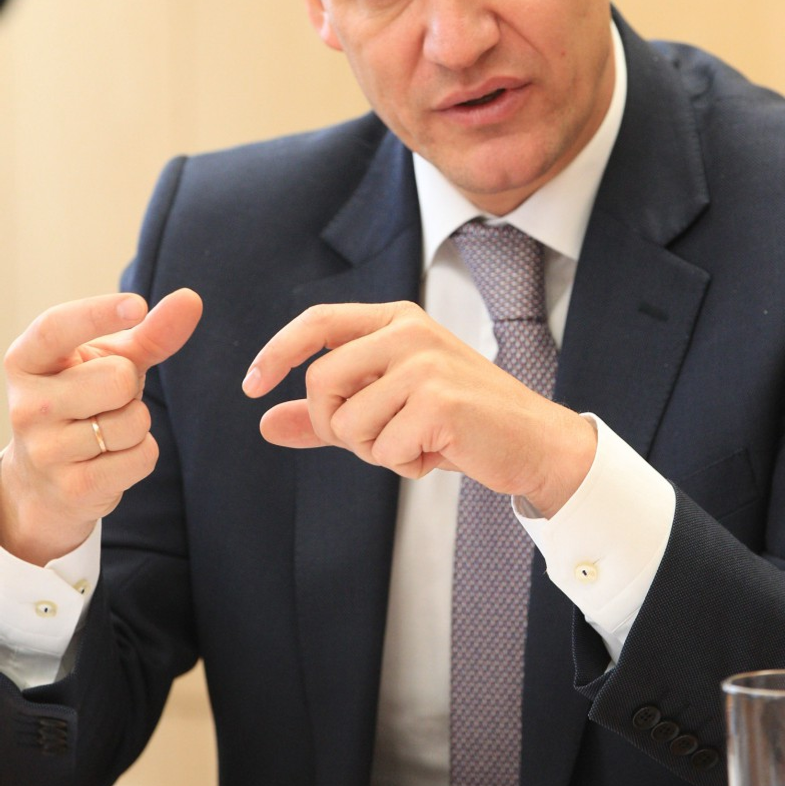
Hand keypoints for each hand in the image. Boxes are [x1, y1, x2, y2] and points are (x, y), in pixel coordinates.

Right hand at [1, 288, 202, 564]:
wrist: (46, 482)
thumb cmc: (84, 403)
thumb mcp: (109, 361)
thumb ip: (149, 332)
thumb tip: (191, 299)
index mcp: (26, 361)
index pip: (55, 328)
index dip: (97, 314)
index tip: (138, 305)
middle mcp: (26, 406)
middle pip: (116, 378)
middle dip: (129, 387)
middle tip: (107, 401)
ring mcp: (45, 451)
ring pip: (132, 422)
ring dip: (137, 424)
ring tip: (107, 429)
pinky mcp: (72, 488)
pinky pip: (141, 457)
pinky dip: (142, 454)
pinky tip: (113, 458)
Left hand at [244, 300, 595, 517]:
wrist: (532, 440)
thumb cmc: (459, 421)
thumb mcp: (389, 408)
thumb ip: (328, 413)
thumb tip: (266, 422)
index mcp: (396, 320)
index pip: (318, 322)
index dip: (276, 351)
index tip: (251, 386)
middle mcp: (409, 331)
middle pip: (321, 381)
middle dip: (335, 426)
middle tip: (375, 440)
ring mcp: (425, 363)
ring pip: (348, 423)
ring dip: (374, 451)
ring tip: (416, 443)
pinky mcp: (439, 401)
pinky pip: (383, 449)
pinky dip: (404, 465)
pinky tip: (437, 453)